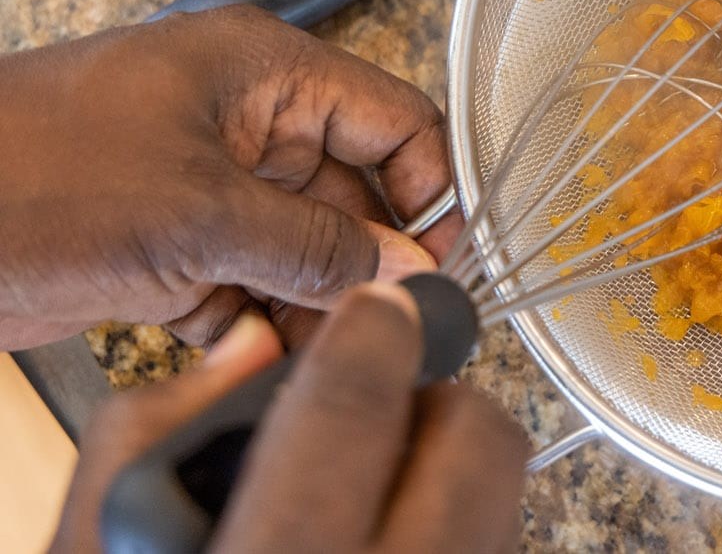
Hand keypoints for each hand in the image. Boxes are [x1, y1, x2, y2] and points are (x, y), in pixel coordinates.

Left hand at [0, 6, 462, 348]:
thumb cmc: (30, 175)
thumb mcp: (196, 212)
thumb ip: (316, 246)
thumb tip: (408, 275)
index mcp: (266, 76)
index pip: (393, 119)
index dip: (432, 187)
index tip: (447, 262)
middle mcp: (249, 124)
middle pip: (354, 192)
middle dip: (372, 262)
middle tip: (393, 329)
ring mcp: (209, 185)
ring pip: (304, 248)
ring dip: (317, 303)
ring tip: (324, 352)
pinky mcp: (173, 243)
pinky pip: (248, 285)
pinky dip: (258, 324)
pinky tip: (257, 358)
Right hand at [52, 285, 528, 553]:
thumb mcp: (97, 546)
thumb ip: (151, 435)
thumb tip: (255, 350)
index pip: (350, 417)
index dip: (372, 338)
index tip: (379, 310)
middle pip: (478, 445)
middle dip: (435, 406)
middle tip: (376, 420)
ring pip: (504, 499)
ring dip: (449, 472)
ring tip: (372, 501)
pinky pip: (498, 547)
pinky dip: (458, 530)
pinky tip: (391, 547)